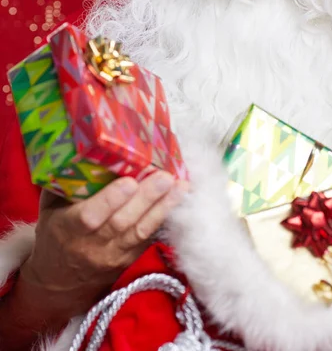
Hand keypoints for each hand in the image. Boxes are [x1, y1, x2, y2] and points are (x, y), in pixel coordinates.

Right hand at [20, 172, 188, 318]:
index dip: (110, 200)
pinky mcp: (130, 259)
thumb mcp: (49, 210)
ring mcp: (114, 255)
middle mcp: (92, 245)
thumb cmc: (55, 235)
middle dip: (147, 198)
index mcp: (68, 230)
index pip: (90, 217)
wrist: (59, 282)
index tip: (129, 182)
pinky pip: (149, 238)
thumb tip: (80, 149)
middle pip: (123, 222)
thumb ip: (64, 184)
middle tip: (166, 176)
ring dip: (163, 207)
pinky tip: (178, 201)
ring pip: (141, 230)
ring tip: (181, 186)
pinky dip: (164, 218)